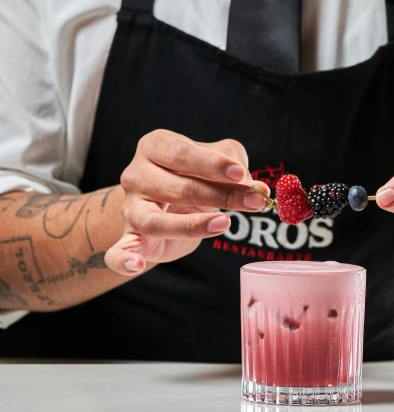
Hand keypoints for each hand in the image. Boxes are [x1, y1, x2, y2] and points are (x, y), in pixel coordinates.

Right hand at [105, 130, 268, 275]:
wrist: (163, 203)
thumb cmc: (193, 176)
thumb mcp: (216, 163)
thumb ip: (235, 170)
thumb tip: (257, 189)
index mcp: (155, 146)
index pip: (182, 153)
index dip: (212, 164)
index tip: (240, 174)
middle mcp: (136, 175)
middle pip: (177, 187)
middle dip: (220, 195)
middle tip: (255, 202)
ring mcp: (130, 208)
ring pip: (156, 221)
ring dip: (192, 225)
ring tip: (224, 224)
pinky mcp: (130, 237)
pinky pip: (119, 252)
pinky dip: (124, 259)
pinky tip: (138, 265)